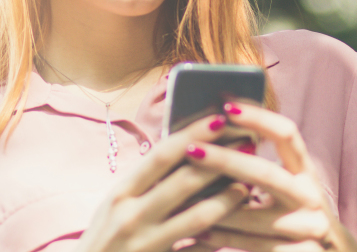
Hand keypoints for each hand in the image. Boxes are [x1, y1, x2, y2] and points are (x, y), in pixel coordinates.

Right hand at [72, 112, 250, 251]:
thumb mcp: (116, 206)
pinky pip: (199, 250)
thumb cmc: (107, 239)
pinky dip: (221, 237)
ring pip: (199, 216)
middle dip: (221, 158)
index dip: (192, 134)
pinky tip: (238, 227)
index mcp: (121, 193)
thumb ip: (145, 183)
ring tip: (249, 184)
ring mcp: (146, 243)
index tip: (219, 117)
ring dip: (229, 198)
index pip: (161, 155)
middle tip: (249, 142)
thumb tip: (185, 149)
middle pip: (185, 180)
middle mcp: (132, 215)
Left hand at [179, 102, 356, 251]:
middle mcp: (312, 195)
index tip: (225, 105)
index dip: (258, 117)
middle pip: (266, 173)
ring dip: (214, 207)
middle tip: (190, 149)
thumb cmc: (291, 214)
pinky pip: (256, 246)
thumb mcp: (282, 188)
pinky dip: (225, 239)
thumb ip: (255, 168)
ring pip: (253, 215)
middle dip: (225, 160)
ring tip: (181, 199)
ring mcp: (311, 226)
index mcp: (305, 170)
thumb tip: (205, 137)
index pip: (286, 134)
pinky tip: (201, 233)